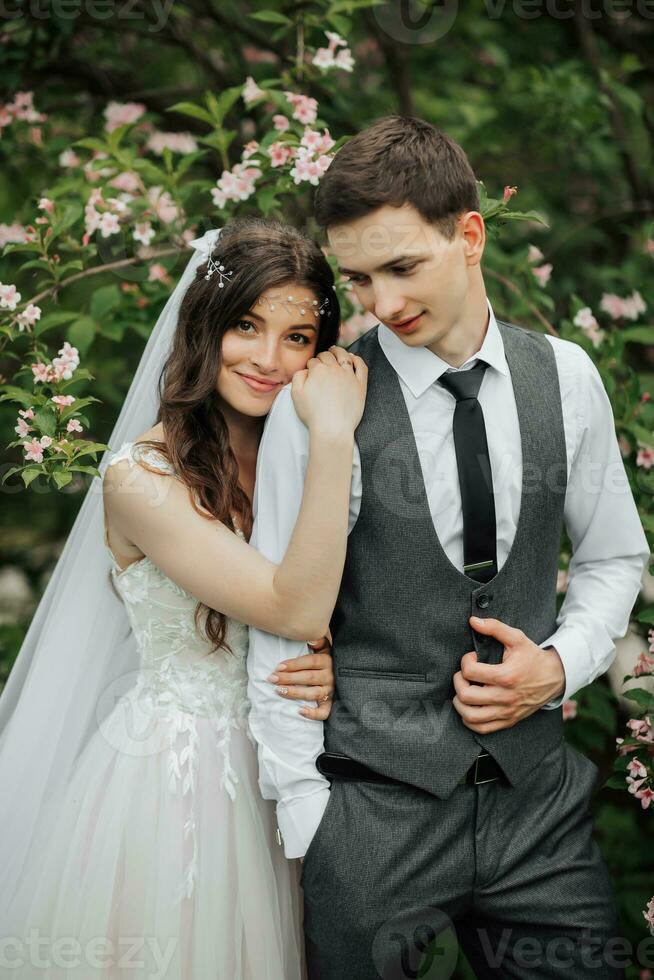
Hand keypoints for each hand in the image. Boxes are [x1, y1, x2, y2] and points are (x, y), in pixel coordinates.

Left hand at [266, 631, 333, 720]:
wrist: (342, 672)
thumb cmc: (323, 658)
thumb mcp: (324, 646)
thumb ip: (318, 640)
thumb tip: (311, 640)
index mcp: (327, 661)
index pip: (310, 662)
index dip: (294, 664)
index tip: (279, 667)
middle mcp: (330, 676)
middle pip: (309, 678)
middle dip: (289, 678)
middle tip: (272, 679)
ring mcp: (330, 691)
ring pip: (314, 693)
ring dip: (296, 693)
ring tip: (279, 691)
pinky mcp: (330, 703)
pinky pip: (324, 711)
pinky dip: (313, 713)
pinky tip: (300, 711)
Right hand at [291, 346, 366, 438]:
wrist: (332, 428)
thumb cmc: (313, 414)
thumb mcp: (295, 394)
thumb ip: (298, 376)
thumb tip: (306, 369)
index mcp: (318, 370)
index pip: (314, 361)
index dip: (311, 365)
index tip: (311, 370)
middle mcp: (334, 369)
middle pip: (328, 356)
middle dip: (323, 356)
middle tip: (322, 360)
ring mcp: (349, 375)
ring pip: (344, 356)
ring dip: (338, 351)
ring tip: (336, 351)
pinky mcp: (360, 384)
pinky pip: (361, 366)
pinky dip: (357, 359)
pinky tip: (353, 358)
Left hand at [451, 616, 565, 733]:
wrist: (554, 677)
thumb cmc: (533, 657)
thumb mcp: (517, 638)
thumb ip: (495, 627)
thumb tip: (473, 621)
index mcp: (506, 676)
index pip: (470, 672)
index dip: (465, 661)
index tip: (471, 657)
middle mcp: (505, 697)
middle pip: (466, 696)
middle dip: (458, 681)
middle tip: (464, 674)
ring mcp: (506, 712)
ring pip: (470, 716)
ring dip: (459, 702)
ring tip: (464, 690)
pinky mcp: (508, 721)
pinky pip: (481, 728)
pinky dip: (469, 719)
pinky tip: (470, 706)